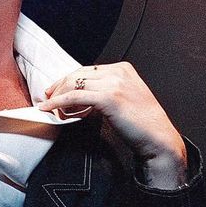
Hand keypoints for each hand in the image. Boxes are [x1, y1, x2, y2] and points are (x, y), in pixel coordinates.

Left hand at [39, 60, 187, 187]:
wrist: (158, 137)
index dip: (66, 81)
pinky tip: (48, 108)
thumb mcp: (125, 98)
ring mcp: (114, 83)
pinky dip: (57, 102)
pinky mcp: (109, 98)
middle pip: (77, 74)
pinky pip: (75, 97)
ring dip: (57, 96)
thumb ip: (106, 91)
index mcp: (123, 69)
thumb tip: (80, 97)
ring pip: (73, 84)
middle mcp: (118, 72)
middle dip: (58, 87)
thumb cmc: (142, 124)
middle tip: (47, 99)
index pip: (86, 70)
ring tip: (51, 109)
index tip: (54, 91)